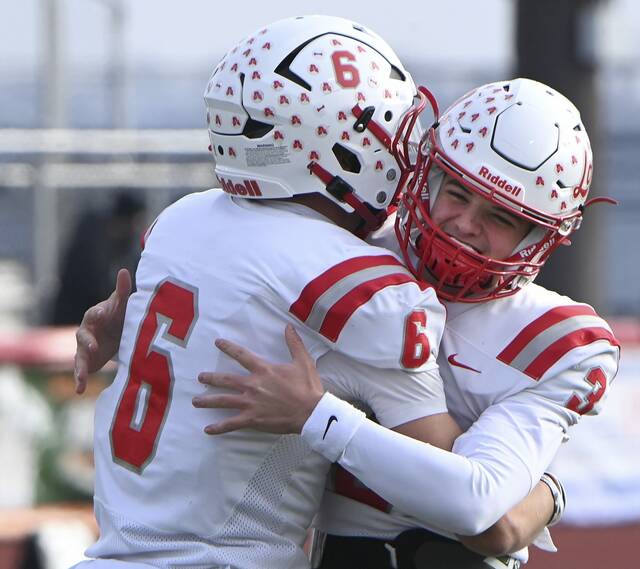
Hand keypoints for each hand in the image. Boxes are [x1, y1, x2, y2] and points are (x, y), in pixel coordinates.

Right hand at [74, 268, 131, 393]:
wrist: (116, 334)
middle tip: (94, 345)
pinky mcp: (86, 361)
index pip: (95, 313)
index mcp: (96, 315)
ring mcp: (84, 347)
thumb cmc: (119, 316)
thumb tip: (123, 271)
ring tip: (81, 375)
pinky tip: (79, 390)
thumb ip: (122, 290)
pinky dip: (79, 379)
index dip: (98, 313)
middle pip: (83, 334)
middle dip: (88, 340)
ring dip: (80, 364)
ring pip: (80, 355)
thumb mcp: (122, 305)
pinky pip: (80, 370)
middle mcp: (86, 331)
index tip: (101, 313)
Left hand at [194, 324, 324, 434]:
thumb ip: (294, 343)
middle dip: (211, 378)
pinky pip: (231, 423)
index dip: (228, 347)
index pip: (241, 355)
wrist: (310, 412)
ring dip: (208, 401)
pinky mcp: (252, 419)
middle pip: (226, 379)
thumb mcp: (303, 361)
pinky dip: (219, 427)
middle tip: (200, 377)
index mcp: (263, 370)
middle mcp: (253, 385)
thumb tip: (289, 327)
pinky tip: (208, 429)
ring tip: (196, 401)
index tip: (217, 343)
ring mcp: (250, 403)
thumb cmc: (307, 387)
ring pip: (224, 401)